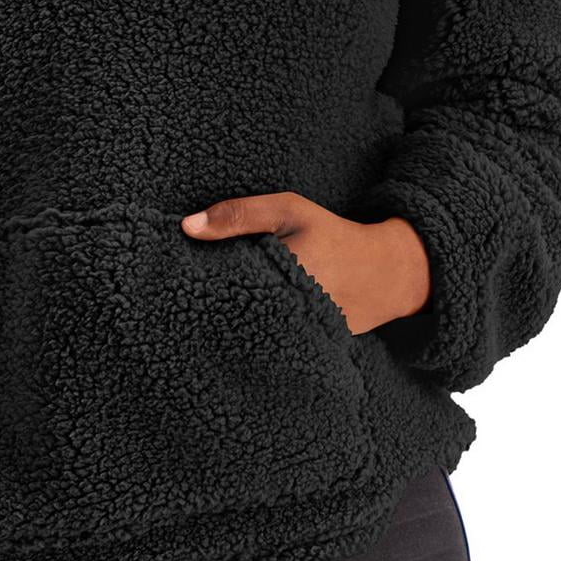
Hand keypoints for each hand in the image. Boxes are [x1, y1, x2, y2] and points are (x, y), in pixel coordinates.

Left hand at [180, 190, 430, 335]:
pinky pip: (261, 345)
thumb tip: (186, 227)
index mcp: (280, 272)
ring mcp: (294, 334)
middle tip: (182, 300)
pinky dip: (245, 336)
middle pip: (225, 313)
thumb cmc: (331, 236)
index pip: (220, 284)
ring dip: (221, 324)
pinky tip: (232, 329)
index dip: (196, 282)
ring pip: (240, 332)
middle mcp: (287, 309)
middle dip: (205, 305)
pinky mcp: (301, 349)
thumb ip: (239, 215)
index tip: (176, 278)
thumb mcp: (288, 211)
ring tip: (200, 316)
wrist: (384, 275)